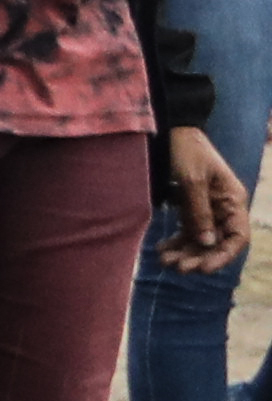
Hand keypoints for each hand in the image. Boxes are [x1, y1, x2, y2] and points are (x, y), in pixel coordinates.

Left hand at [171, 127, 251, 275]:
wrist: (171, 131)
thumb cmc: (185, 151)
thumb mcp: (192, 180)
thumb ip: (199, 211)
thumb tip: (208, 242)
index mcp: (233, 199)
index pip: (237, 236)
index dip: (223, 255)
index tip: (203, 268)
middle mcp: (224, 207)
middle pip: (217, 242)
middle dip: (199, 257)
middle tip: (176, 267)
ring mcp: (208, 207)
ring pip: (201, 239)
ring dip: (185, 252)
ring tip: (164, 260)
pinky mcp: (191, 206)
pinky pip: (188, 230)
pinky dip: (177, 241)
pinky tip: (162, 249)